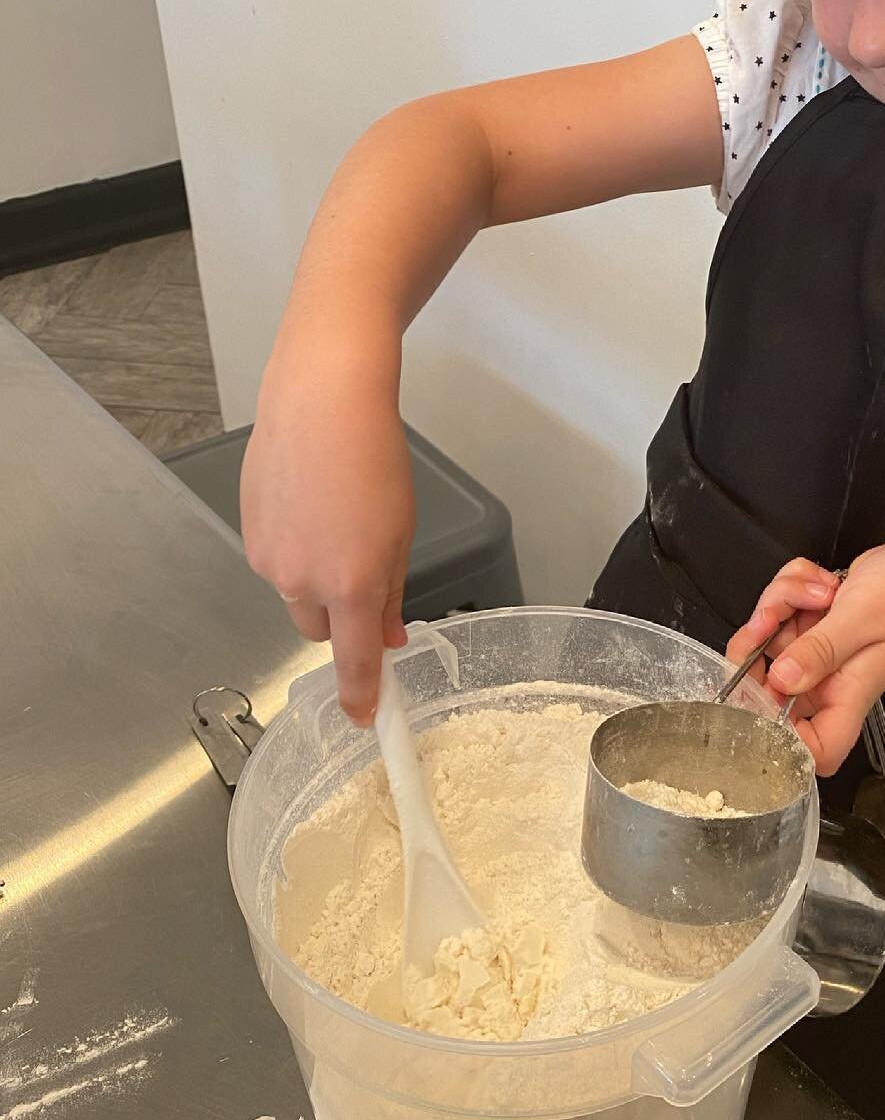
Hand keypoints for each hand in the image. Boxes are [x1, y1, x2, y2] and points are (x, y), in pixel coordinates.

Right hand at [240, 337, 413, 724]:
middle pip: (319, 629)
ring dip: (316, 578)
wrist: (322, 400)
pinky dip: (295, 548)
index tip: (366, 718)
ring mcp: (267, 556)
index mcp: (350, 585)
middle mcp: (300, 580)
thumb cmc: (375, 460)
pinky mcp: (247, 531)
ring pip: (296, 593)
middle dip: (340, 618)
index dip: (360, 694)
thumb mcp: (401, 532)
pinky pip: (277, 559)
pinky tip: (311, 505)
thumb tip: (389, 638)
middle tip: (365, 576)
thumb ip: (392, 594)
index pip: (352, 661)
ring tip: (338, 520)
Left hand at [725, 541, 884, 776]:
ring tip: (818, 591)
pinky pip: (778, 611)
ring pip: (767, 638)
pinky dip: (791, 589)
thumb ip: (820, 650)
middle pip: (766, 689)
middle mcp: (827, 682)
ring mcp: (815, 655)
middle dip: (757, 644)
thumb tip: (781, 680)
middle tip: (772, 616)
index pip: (812, 751)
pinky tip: (822, 583)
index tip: (756, 698)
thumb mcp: (862, 619)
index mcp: (845, 696)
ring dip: (780, 602)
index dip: (779, 740)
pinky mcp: (810, 629)